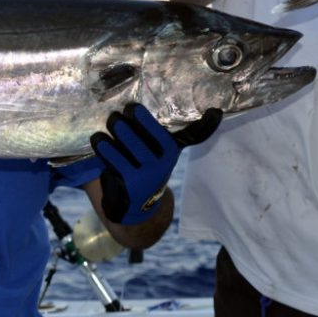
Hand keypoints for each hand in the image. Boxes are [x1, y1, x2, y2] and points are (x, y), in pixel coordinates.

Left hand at [90, 103, 221, 223]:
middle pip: (137, 140)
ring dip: (111, 136)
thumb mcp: (169, 150)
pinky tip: (99, 141)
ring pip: (122, 151)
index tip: (133, 108)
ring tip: (106, 126)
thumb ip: (192, 132)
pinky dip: (104, 149)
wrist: (139, 208)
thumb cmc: (152, 167)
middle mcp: (158, 167)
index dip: (145, 120)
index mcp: (169, 152)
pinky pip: (112, 163)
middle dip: (123, 124)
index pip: (160, 135)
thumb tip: (218, 112)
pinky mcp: (125, 186)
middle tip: (115, 115)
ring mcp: (141, 178)